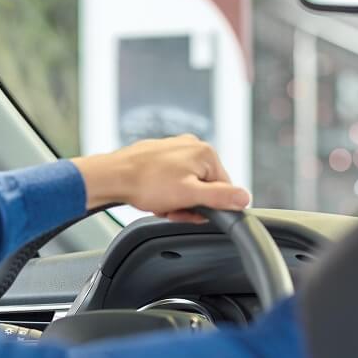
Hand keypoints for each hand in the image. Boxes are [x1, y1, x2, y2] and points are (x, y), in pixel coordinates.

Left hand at [71, 134, 250, 223]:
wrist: (113, 177)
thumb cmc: (147, 183)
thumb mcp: (190, 195)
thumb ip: (221, 198)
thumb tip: (244, 198)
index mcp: (206, 152)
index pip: (224, 188)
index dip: (208, 207)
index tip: (190, 212)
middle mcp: (193, 145)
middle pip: (205, 187)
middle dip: (189, 203)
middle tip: (171, 208)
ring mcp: (175, 148)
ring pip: (187, 185)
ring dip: (176, 200)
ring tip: (160, 202)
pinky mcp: (161, 155)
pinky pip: (172, 179)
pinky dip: (164, 191)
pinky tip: (153, 196)